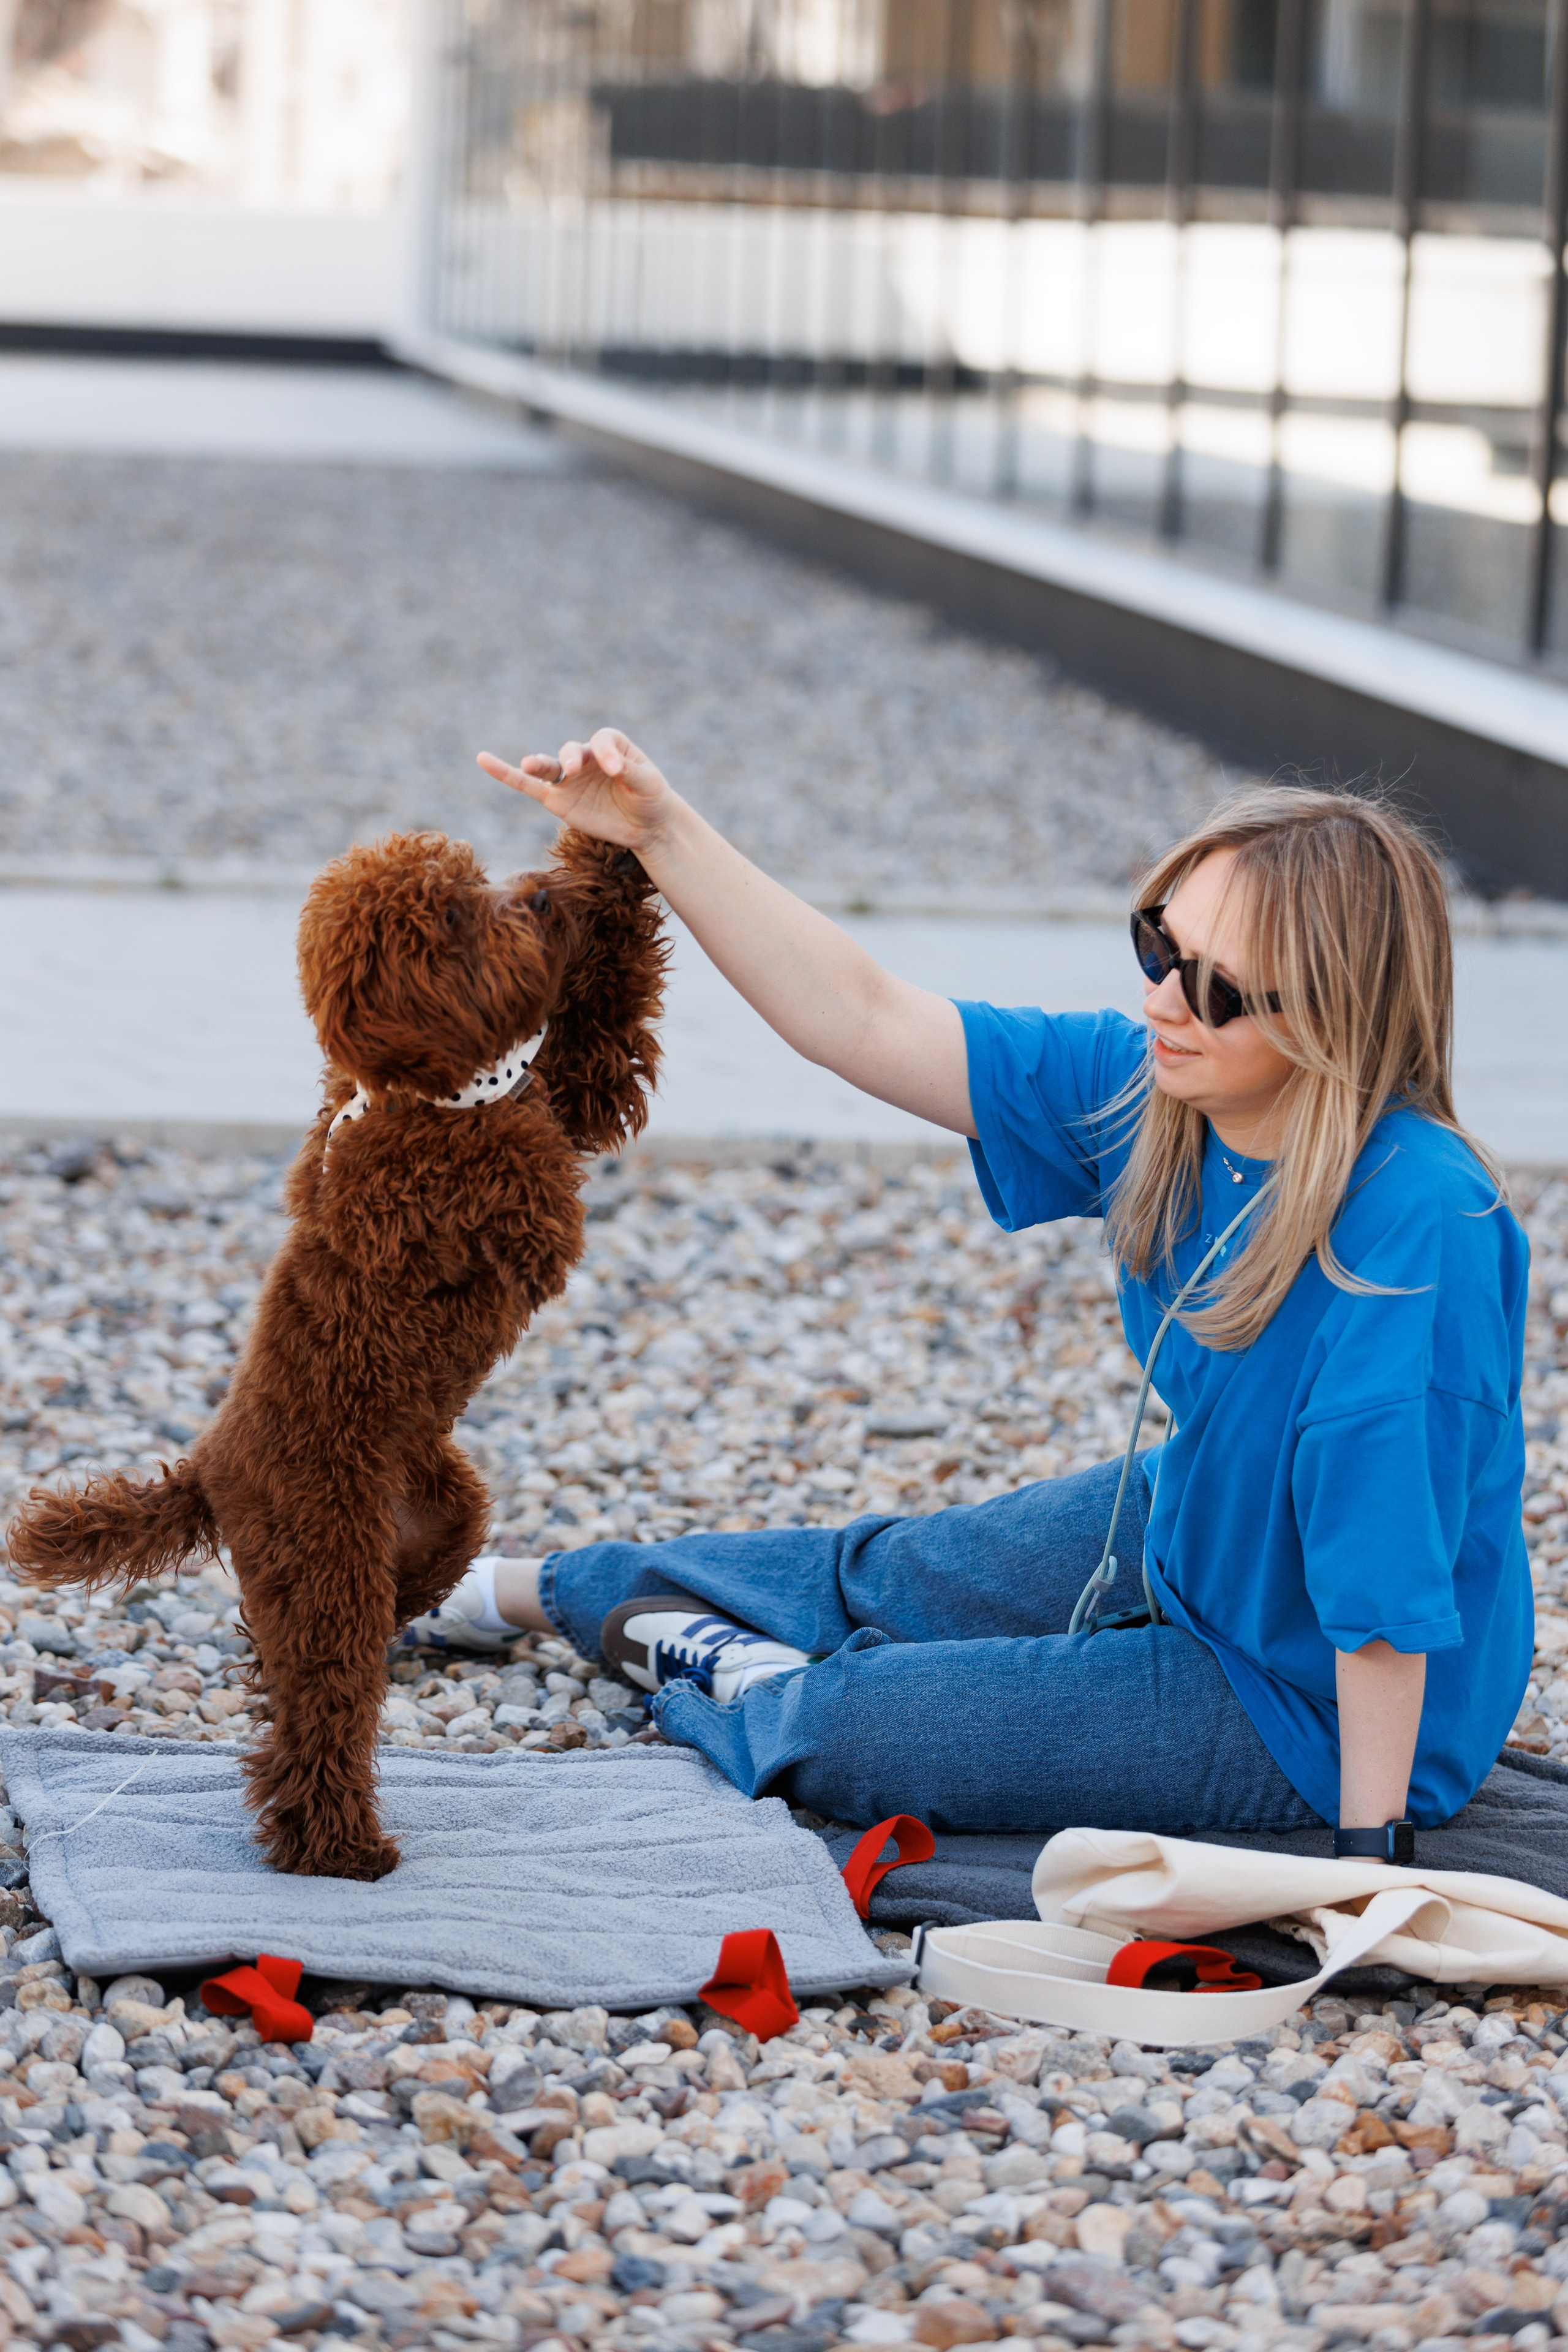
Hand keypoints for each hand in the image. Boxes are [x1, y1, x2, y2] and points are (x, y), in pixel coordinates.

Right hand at [478, 729, 676, 853]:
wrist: (647, 825)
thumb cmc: (650, 798)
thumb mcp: (649, 784)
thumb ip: (631, 773)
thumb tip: (612, 767)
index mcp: (610, 746)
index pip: (603, 740)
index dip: (606, 752)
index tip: (617, 771)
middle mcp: (585, 758)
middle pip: (572, 750)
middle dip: (571, 758)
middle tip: (573, 769)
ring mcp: (568, 779)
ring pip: (547, 767)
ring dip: (538, 764)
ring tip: (530, 764)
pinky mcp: (558, 800)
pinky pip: (528, 787)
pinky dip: (506, 774)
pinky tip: (484, 760)